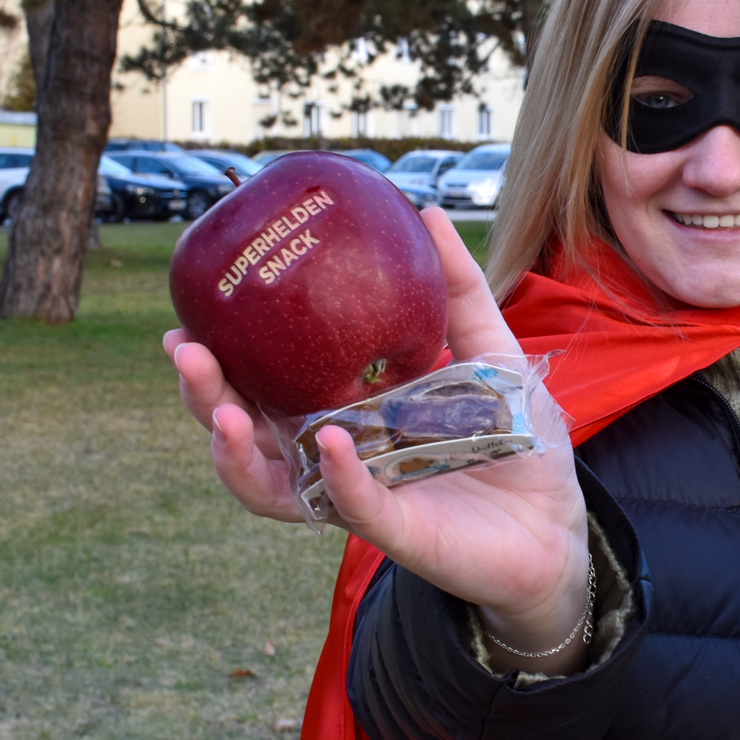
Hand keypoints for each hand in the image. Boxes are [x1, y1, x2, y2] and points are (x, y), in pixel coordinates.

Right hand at [164, 208, 592, 667]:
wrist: (557, 519)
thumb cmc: (516, 438)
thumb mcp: (490, 351)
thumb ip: (458, 290)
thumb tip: (427, 211)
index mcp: (345, 405)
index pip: (264, 380)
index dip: (221, 351)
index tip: (191, 311)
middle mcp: (335, 451)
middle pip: (245, 428)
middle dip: (204, 393)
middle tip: (183, 347)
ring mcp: (356, 493)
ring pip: (272, 482)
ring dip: (236, 451)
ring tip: (224, 414)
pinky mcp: (392, 529)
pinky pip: (350, 505)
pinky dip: (337, 475)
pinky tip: (333, 442)